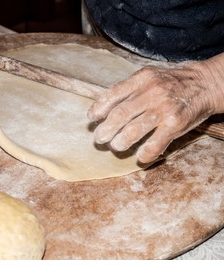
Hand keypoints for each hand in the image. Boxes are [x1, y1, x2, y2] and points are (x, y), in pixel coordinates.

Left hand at [88, 56, 223, 162]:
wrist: (206, 83)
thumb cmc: (173, 81)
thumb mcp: (150, 76)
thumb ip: (130, 88)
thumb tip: (105, 105)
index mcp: (141, 79)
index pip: (113, 94)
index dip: (98, 108)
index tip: (92, 118)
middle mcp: (151, 93)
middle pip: (119, 115)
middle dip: (105, 130)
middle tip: (99, 139)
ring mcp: (163, 109)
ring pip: (133, 131)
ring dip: (120, 142)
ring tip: (115, 146)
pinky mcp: (175, 124)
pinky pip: (155, 144)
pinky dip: (145, 153)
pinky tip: (139, 156)